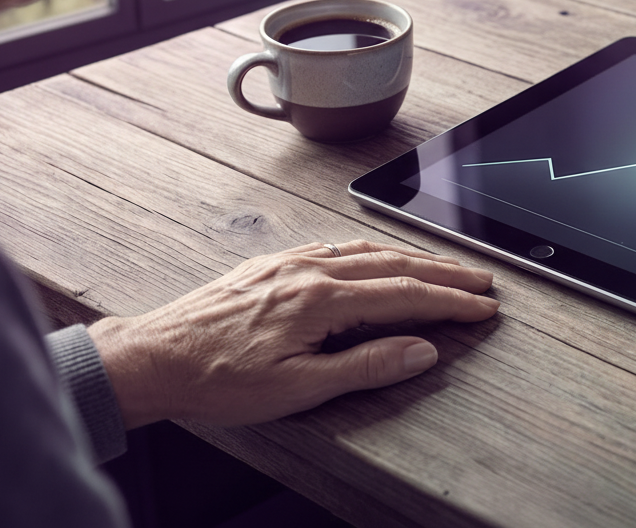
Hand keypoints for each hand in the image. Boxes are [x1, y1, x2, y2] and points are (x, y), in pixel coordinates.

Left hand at [87, 240, 498, 427]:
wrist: (152, 359)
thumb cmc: (216, 380)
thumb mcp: (298, 388)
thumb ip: (366, 366)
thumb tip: (421, 351)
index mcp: (321, 299)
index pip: (406, 294)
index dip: (451, 301)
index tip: (483, 307)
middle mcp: (309, 270)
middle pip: (395, 264)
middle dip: (445, 272)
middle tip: (482, 281)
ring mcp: (289, 262)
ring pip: (367, 251)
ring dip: (413, 258)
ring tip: (444, 268)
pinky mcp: (272, 264)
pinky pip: (336, 247)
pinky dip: (372, 252)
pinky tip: (376, 258)